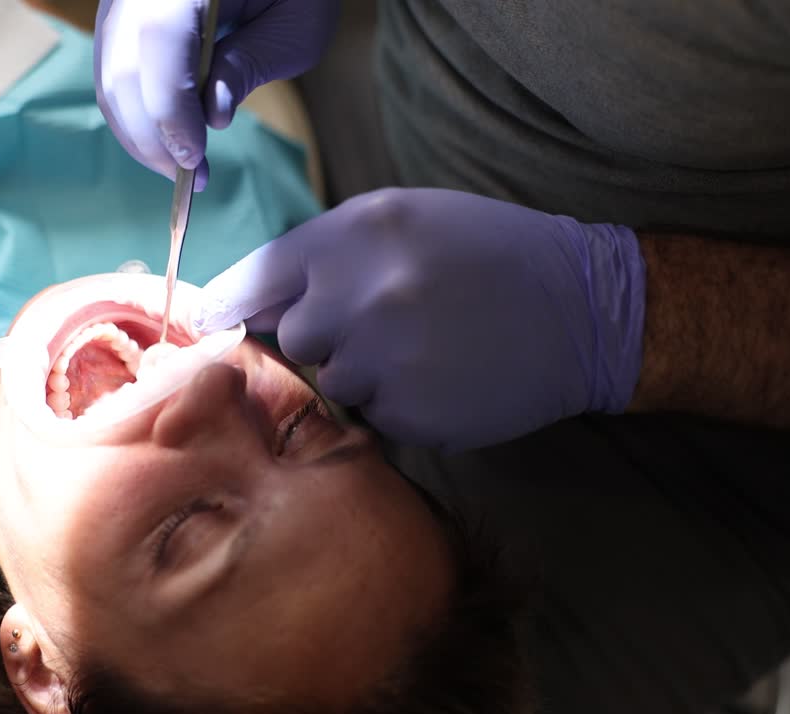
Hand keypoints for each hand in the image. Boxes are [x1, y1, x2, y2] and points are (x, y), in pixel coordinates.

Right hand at [94, 0, 338, 188]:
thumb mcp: (295, 23)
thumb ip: (251, 63)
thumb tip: (211, 116)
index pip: (160, 40)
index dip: (171, 109)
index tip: (197, 160)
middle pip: (123, 66)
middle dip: (153, 135)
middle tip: (191, 177)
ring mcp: (124, 0)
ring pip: (110, 75)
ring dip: (141, 133)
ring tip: (182, 166)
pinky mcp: (121, 18)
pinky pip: (113, 72)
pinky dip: (136, 115)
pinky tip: (170, 140)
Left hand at [194, 188, 646, 451]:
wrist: (583, 308)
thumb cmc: (486, 254)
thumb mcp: (404, 221)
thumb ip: (326, 254)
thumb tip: (247, 301)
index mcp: (354, 234)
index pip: (257, 277)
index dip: (229, 304)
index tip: (206, 324)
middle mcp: (360, 294)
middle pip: (293, 338)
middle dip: (325, 337)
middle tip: (381, 325)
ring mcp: (383, 359)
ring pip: (333, 382)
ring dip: (364, 373)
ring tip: (423, 349)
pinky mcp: (409, 413)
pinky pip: (374, 416)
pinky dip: (399, 404)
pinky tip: (444, 376)